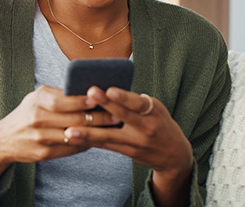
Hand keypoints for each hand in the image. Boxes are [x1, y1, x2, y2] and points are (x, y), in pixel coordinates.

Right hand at [0, 85, 117, 185]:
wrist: (4, 139)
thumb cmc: (26, 113)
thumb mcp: (37, 98)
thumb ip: (58, 95)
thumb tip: (87, 93)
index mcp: (36, 102)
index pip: (62, 101)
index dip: (82, 101)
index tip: (100, 98)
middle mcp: (37, 120)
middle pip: (73, 119)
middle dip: (97, 117)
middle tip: (115, 115)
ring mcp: (41, 138)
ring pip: (74, 135)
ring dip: (95, 132)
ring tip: (111, 127)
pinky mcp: (44, 154)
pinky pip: (70, 148)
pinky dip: (85, 143)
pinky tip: (97, 139)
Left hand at [63, 86, 193, 205]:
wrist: (175, 155)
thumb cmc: (159, 122)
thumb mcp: (155, 108)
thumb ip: (134, 101)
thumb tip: (106, 89)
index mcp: (153, 111)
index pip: (137, 102)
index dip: (123, 97)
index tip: (109, 90)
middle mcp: (146, 127)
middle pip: (123, 116)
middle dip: (105, 106)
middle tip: (88, 95)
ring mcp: (136, 142)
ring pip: (109, 136)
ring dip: (88, 133)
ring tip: (69, 130)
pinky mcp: (128, 152)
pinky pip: (106, 145)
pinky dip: (90, 141)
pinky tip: (73, 138)